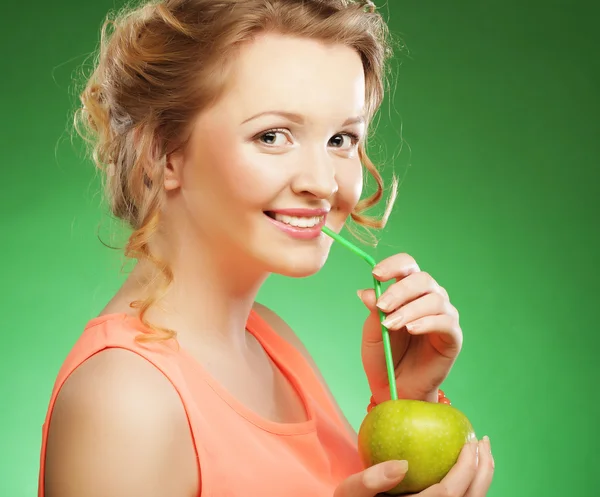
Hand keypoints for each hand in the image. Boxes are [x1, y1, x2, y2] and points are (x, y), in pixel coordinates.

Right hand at [334, 438, 493, 496]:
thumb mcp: (352, 493)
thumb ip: (371, 480)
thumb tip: (402, 464)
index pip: (450, 492)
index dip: (466, 467)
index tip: (470, 441)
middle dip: (484, 469)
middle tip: (483, 441)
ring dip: (482, 477)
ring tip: (481, 452)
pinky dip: (472, 483)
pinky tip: (467, 466)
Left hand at [358, 254, 461, 402]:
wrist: (395, 389)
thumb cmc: (384, 357)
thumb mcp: (372, 332)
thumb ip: (373, 311)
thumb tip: (367, 291)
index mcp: (408, 292)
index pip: (407, 266)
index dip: (394, 265)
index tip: (376, 275)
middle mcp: (428, 298)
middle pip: (422, 279)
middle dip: (399, 290)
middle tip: (382, 307)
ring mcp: (443, 316)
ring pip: (434, 299)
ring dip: (409, 310)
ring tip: (391, 325)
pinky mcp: (453, 336)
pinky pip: (445, 321)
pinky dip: (426, 322)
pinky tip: (411, 329)